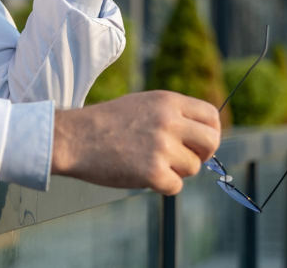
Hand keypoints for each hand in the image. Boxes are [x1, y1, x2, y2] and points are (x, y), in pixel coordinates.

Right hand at [51, 90, 220, 194]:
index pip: (211, 116)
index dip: (210, 132)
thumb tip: (200, 133)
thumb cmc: (106, 122)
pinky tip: (142, 174)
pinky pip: (175, 186)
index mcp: (167, 101)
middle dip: (203, 154)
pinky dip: (162, 185)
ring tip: (149, 162)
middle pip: (211, 142)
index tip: (199, 142)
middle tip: (185, 158)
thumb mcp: (142, 104)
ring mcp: (162, 147)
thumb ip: (172, 114)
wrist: (74, 138)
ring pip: (193, 167)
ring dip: (176, 170)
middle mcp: (169, 121)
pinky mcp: (153, 172)